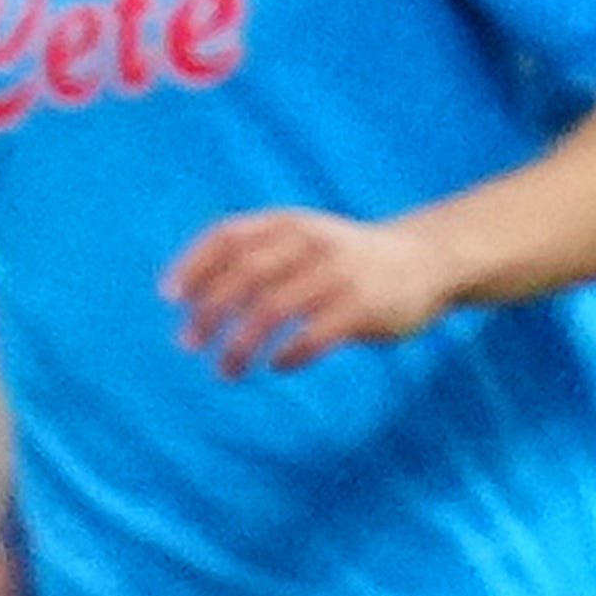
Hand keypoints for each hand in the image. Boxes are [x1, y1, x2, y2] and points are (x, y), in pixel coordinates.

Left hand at [162, 208, 453, 375]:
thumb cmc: (346, 256)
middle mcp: (311, 242)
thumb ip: (255, 252)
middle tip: (187, 345)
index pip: (229, 235)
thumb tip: (186, 293)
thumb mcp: (303, 237)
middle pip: (245, 275)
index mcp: (290, 222)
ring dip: (240, 345)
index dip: (194, 264)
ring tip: (225, 372)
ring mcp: (338, 274)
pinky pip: (312, 336)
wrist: (425, 260)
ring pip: (272, 310)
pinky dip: (287, 355)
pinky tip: (276, 365)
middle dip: (209, 312)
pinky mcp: (363, 307)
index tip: (169, 298)